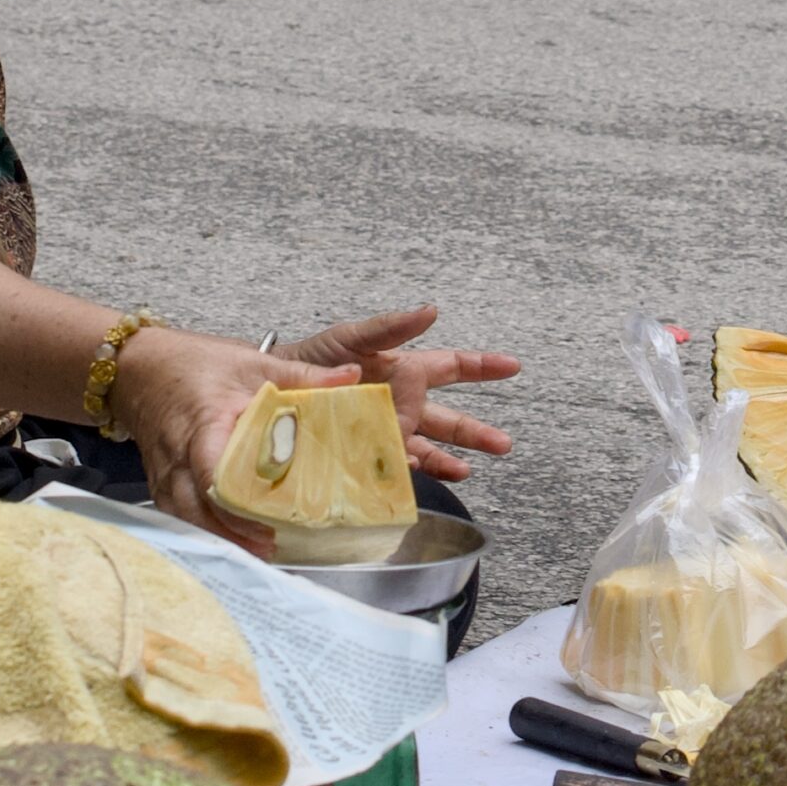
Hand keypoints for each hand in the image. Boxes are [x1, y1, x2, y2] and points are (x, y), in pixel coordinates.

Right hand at [111, 326, 354, 546]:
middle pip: (197, 508)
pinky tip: (234, 542)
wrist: (137, 367)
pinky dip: (206, 531)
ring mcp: (164, 475)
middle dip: (233, 533)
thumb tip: (350, 377)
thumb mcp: (251, 362)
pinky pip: (179, 517)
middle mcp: (178, 456)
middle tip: (273, 546)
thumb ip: (300, 376)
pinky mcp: (160, 484)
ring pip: (186, 519)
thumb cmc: (193, 363)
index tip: (268, 523)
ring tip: (260, 551)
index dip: (237, 505)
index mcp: (203, 424)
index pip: (212, 473)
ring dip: (221, 538)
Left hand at [280, 307, 516, 481]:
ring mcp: (387, 432)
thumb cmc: (311, 358)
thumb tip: (430, 310)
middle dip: (478, 432)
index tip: (513, 366)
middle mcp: (403, 404)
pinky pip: (396, 468)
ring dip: (452, 459)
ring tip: (470, 470)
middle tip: (504, 444)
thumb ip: (392, 327)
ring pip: (430, 449)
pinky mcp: (367, 453)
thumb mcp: (351, 337)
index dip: (483, 366)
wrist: (273, 391)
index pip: (453, 367)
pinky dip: (410, 474)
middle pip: (451, 419)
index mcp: (405, 371)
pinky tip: (417, 476)